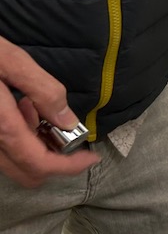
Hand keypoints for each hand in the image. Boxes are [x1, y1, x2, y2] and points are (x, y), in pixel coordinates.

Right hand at [0, 37, 98, 186]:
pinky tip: (19, 108)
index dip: (70, 167)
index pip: (39, 164)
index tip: (92, 156)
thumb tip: (67, 121)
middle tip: (69, 134)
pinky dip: (16, 139)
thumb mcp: (8, 60)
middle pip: (25, 173)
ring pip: (10, 163)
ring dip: (35, 149)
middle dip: (54, 162)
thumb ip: (42, 90)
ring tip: (38, 112)